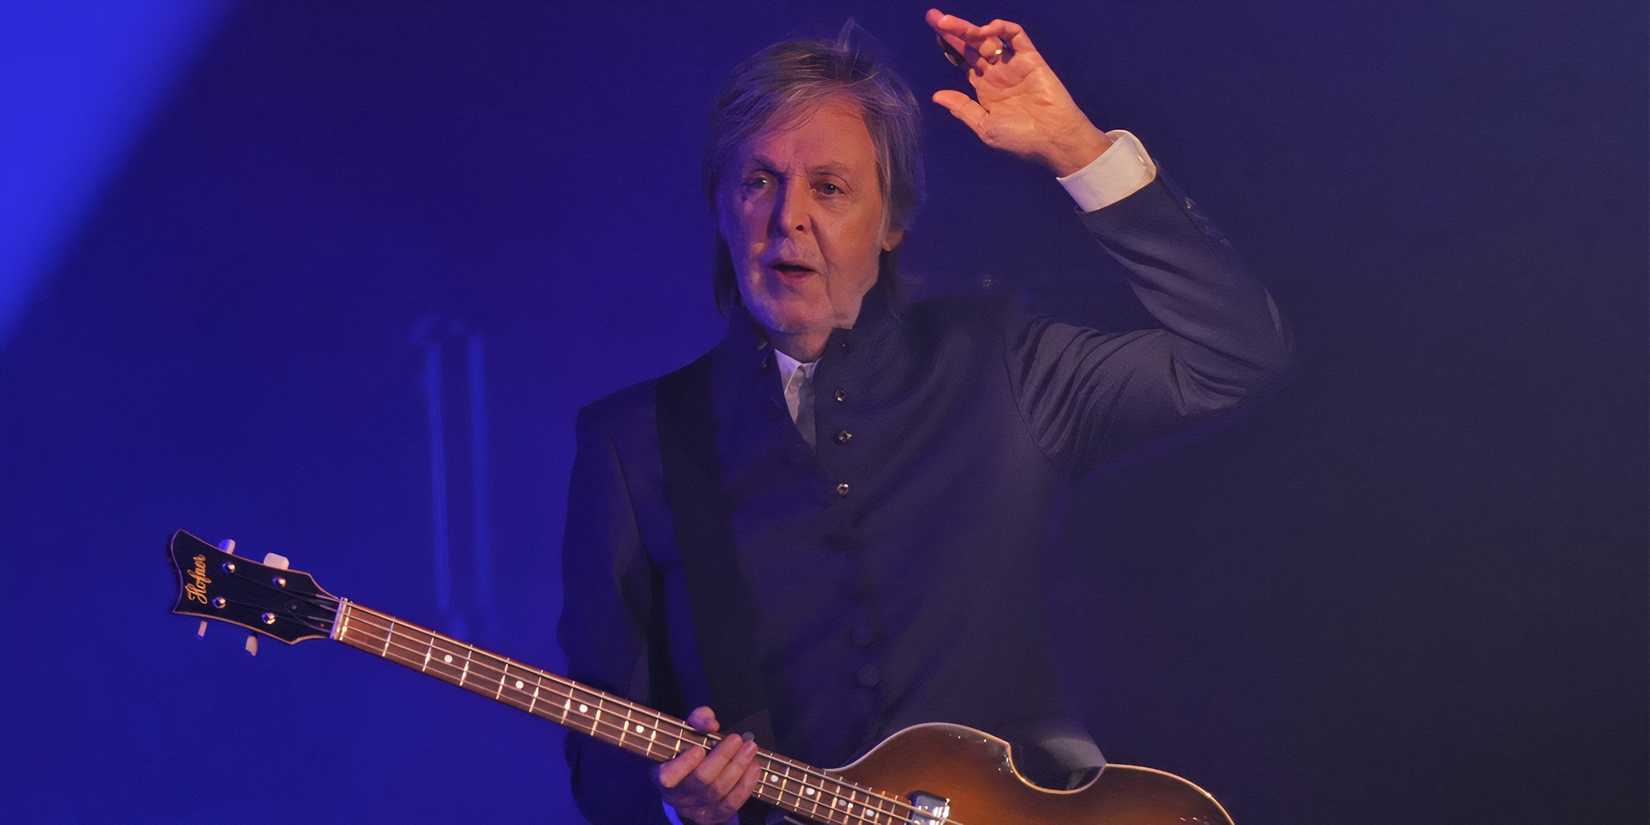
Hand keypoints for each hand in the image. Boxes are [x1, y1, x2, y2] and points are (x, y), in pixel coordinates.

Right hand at [654, 706, 760, 824]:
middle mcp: (677, 795)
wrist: (690, 778)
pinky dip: (746, 784)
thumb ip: (697, 719)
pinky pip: (731, 804)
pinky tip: (754, 766)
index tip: (698, 748)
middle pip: (701, 780)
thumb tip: (712, 724)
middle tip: (737, 739)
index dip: (684, 764)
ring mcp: (695, 809)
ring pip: (718, 791)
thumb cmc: (688, 749)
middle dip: (722, 757)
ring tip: (750, 748)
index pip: (667, 777)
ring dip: (738, 767)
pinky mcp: (713, 816)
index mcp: (662, 774)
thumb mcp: (688, 730)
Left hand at [925, 8, 1112, 175]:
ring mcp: (1012, 63)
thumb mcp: (984, 126)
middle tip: (934, 17)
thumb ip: (962, 108)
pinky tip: (985, 29)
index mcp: (985, 88)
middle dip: (953, 31)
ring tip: (947, 23)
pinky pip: (1015, 36)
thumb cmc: (1019, 138)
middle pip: (971, 45)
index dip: (949, 46)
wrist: (1052, 138)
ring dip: (969, 28)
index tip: (932, 32)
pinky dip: (1001, 27)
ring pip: (988, 38)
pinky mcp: (1030, 58)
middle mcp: (997, 72)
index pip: (964, 61)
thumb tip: (936, 95)